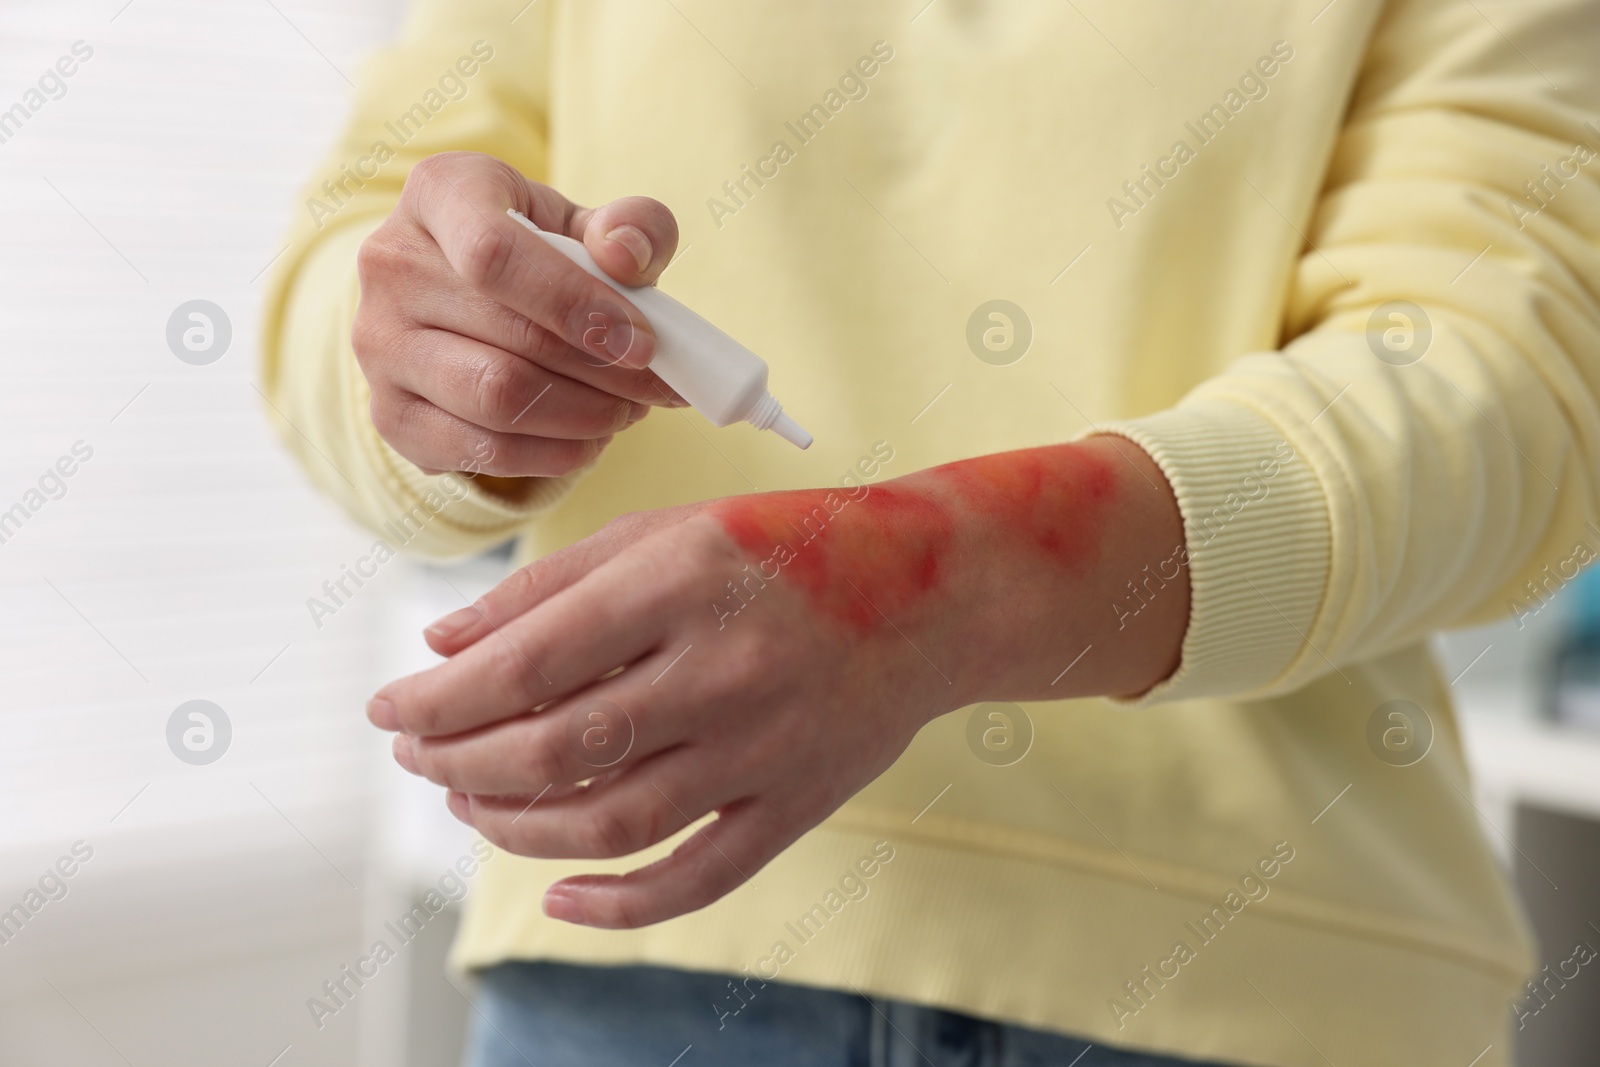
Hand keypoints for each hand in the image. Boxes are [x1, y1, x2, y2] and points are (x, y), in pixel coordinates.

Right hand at [352, 150, 685, 479]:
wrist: (469, 301)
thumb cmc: (542, 255)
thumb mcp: (590, 225)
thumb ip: (631, 227)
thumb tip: (627, 257)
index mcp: (441, 193)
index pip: (496, 256)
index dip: (577, 305)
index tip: (645, 344)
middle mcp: (391, 265)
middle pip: (512, 338)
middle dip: (606, 373)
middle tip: (660, 386)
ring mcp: (379, 345)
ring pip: (498, 400)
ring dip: (586, 416)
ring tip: (628, 408)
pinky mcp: (389, 414)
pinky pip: (484, 452)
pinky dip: (555, 454)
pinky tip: (589, 437)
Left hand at [365, 436, 1188, 927]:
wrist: (934, 590)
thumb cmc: (789, 544)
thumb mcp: (669, 528)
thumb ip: (554, 582)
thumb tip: (444, 642)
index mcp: (682, 583)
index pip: (524, 662)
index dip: (437, 697)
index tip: (389, 706)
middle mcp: (720, 670)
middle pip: (551, 750)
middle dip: (455, 761)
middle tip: (415, 754)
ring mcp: (762, 749)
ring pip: (607, 823)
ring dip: (511, 825)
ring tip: (465, 800)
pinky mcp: (795, 805)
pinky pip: (696, 878)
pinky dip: (618, 904)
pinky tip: (557, 894)